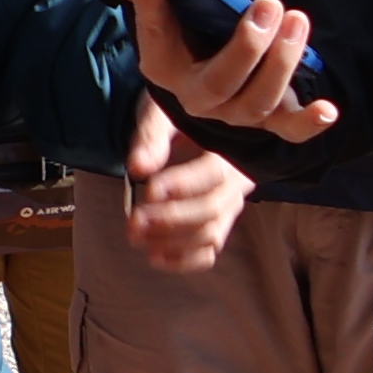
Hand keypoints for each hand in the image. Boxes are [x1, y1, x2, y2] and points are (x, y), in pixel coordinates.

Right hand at [114, 0, 340, 143]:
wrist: (217, 78)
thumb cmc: (192, 37)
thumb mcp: (165, 17)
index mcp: (165, 67)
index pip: (155, 37)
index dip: (150, 5)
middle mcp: (199, 97)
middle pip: (219, 82)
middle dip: (246, 46)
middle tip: (269, 3)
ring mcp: (237, 111)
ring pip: (258, 100)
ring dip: (282, 63)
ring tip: (297, 20)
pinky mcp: (273, 119)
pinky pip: (291, 129)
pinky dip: (310, 123)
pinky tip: (328, 107)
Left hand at [118, 99, 249, 275]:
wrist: (193, 119)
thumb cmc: (178, 112)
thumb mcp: (163, 112)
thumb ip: (151, 137)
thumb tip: (137, 167)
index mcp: (230, 148)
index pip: (213, 173)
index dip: (183, 185)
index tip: (149, 190)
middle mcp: (238, 181)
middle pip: (212, 209)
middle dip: (171, 219)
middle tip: (134, 221)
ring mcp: (229, 205)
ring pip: (210, 233)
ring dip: (172, 241)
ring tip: (136, 236)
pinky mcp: (217, 223)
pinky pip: (209, 250)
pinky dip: (185, 260)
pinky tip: (156, 257)